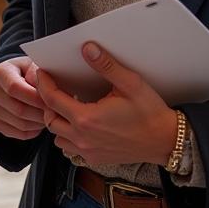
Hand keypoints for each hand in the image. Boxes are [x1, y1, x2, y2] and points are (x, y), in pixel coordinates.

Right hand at [0, 56, 46, 139]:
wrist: (14, 78)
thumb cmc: (28, 70)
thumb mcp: (33, 64)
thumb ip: (38, 74)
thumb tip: (46, 90)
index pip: (15, 88)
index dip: (35, 97)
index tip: (52, 100)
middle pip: (19, 109)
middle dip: (41, 113)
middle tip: (55, 112)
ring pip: (21, 124)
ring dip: (39, 123)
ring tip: (49, 115)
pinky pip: (20, 134)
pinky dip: (34, 131)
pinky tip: (40, 121)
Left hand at [37, 42, 177, 166]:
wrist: (166, 141)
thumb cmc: (150, 112)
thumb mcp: (130, 83)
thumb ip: (106, 65)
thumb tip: (87, 48)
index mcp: (87, 119)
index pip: (52, 100)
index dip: (43, 84)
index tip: (42, 72)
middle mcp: (83, 138)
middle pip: (49, 119)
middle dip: (47, 102)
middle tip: (52, 86)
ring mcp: (89, 151)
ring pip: (57, 137)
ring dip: (56, 120)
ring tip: (64, 105)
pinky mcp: (96, 159)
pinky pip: (70, 149)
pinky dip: (66, 136)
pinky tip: (77, 123)